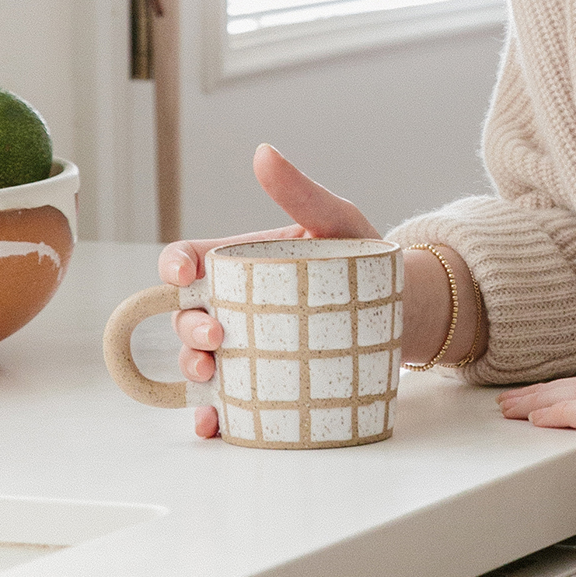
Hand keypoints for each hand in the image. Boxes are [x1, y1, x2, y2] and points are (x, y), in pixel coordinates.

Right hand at [160, 143, 378, 438]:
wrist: (401, 309)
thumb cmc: (364, 259)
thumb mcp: (338, 221)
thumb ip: (302, 194)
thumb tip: (263, 153)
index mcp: (241, 263)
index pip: (188, 261)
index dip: (174, 265)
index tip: (184, 274)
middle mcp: (235, 306)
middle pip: (186, 315)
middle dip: (188, 326)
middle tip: (217, 335)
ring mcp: (246, 347)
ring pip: (198, 359)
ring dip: (192, 369)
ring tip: (211, 376)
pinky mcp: (263, 383)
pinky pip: (227, 403)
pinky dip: (212, 415)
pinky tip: (213, 423)